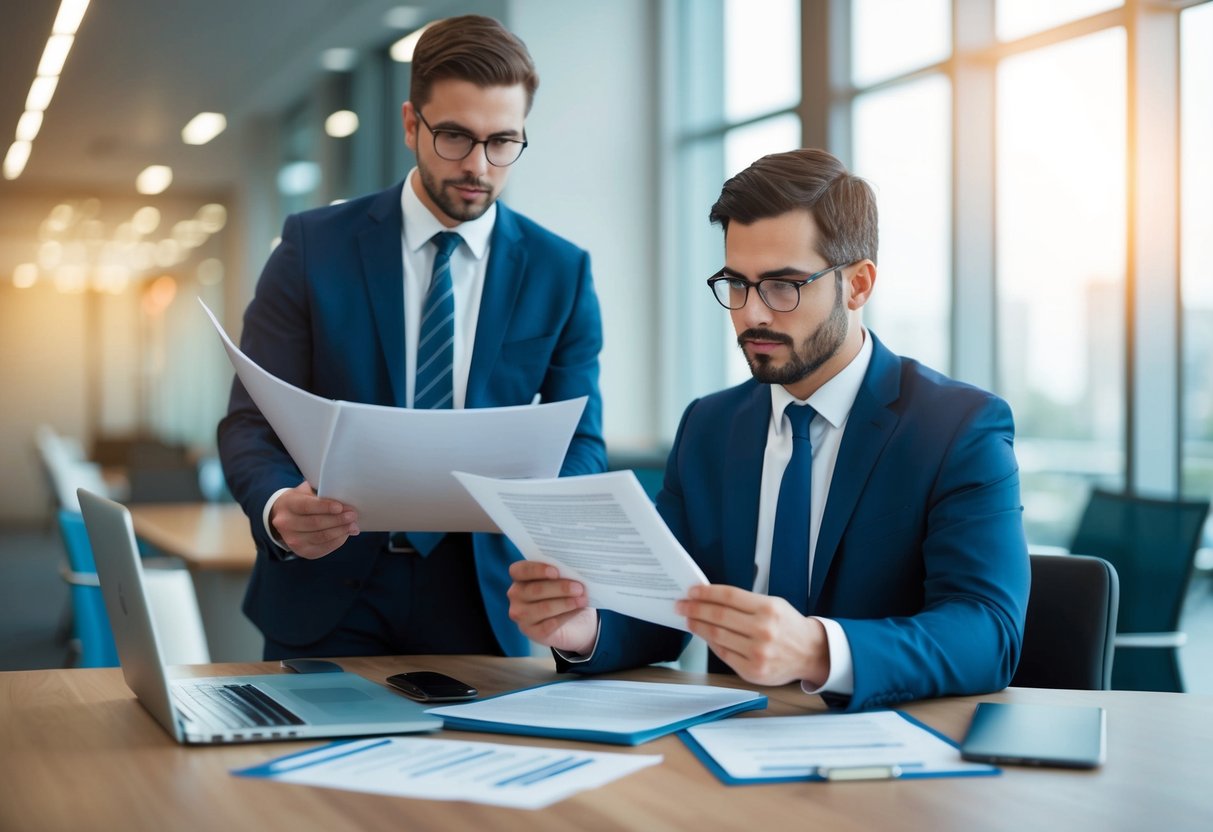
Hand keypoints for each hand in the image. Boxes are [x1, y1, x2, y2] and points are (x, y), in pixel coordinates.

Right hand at [269, 481, 358, 558]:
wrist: (284, 517)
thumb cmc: (301, 500)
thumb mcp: (307, 490)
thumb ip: (323, 493)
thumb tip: (345, 502)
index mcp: (288, 504)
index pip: (307, 506)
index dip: (325, 507)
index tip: (340, 507)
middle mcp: (286, 524)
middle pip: (316, 523)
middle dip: (337, 520)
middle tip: (353, 515)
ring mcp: (293, 540)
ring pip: (321, 537)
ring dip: (341, 531)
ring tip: (353, 525)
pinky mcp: (302, 552)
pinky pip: (324, 547)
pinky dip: (338, 541)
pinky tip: (346, 533)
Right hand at [506, 561, 598, 654]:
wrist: (574, 621)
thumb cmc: (566, 593)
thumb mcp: (564, 579)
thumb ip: (562, 573)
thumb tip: (573, 571)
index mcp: (520, 577)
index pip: (519, 570)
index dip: (536, 570)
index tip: (556, 572)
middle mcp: (516, 595)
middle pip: (535, 590)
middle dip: (560, 588)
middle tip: (579, 588)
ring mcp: (521, 615)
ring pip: (543, 608)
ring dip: (565, 603)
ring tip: (582, 600)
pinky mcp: (532, 632)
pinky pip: (549, 624)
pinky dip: (565, 616)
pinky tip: (577, 611)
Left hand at [676, 584, 828, 686]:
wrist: (810, 653)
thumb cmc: (788, 626)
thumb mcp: (773, 605)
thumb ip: (744, 603)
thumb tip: (709, 599)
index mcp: (768, 609)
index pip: (728, 597)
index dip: (706, 593)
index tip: (691, 591)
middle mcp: (763, 631)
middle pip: (719, 616)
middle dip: (695, 609)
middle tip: (681, 605)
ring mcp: (758, 653)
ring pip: (717, 636)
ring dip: (698, 626)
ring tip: (689, 619)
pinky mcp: (753, 671)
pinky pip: (724, 654)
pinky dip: (711, 644)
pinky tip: (703, 636)